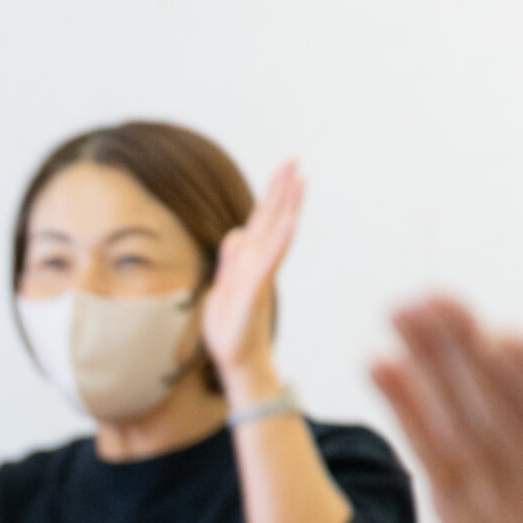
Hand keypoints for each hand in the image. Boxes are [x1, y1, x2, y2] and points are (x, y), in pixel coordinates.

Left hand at [202, 160, 301, 402]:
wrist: (236, 362)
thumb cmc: (230, 329)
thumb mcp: (223, 288)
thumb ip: (231, 261)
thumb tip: (236, 234)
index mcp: (248, 262)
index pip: (261, 221)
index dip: (271, 195)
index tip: (284, 169)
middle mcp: (257, 264)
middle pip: (272, 220)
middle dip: (282, 190)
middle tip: (294, 160)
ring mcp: (259, 276)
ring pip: (276, 235)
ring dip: (288, 206)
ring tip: (300, 179)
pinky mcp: (256, 291)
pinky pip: (270, 261)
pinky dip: (281, 240)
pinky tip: (291, 220)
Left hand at [373, 298, 522, 522]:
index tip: (504, 338)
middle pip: (505, 422)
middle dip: (463, 358)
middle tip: (425, 297)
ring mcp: (509, 521)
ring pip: (463, 436)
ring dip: (427, 370)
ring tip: (399, 312)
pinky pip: (434, 465)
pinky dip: (407, 416)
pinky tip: (381, 368)